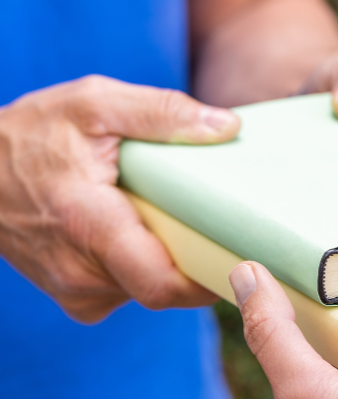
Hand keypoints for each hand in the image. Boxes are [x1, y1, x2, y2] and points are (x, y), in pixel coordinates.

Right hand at [0, 75, 240, 323]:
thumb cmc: (33, 133)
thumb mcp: (94, 103)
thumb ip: (161, 113)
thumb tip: (228, 127)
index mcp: (88, 224)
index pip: (163, 284)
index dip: (211, 281)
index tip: (243, 258)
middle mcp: (79, 271)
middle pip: (165, 288)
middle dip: (199, 263)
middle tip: (226, 229)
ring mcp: (74, 290)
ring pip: (149, 290)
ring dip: (172, 260)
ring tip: (179, 219)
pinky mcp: (75, 296)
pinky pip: (129, 290)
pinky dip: (146, 265)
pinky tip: (146, 231)